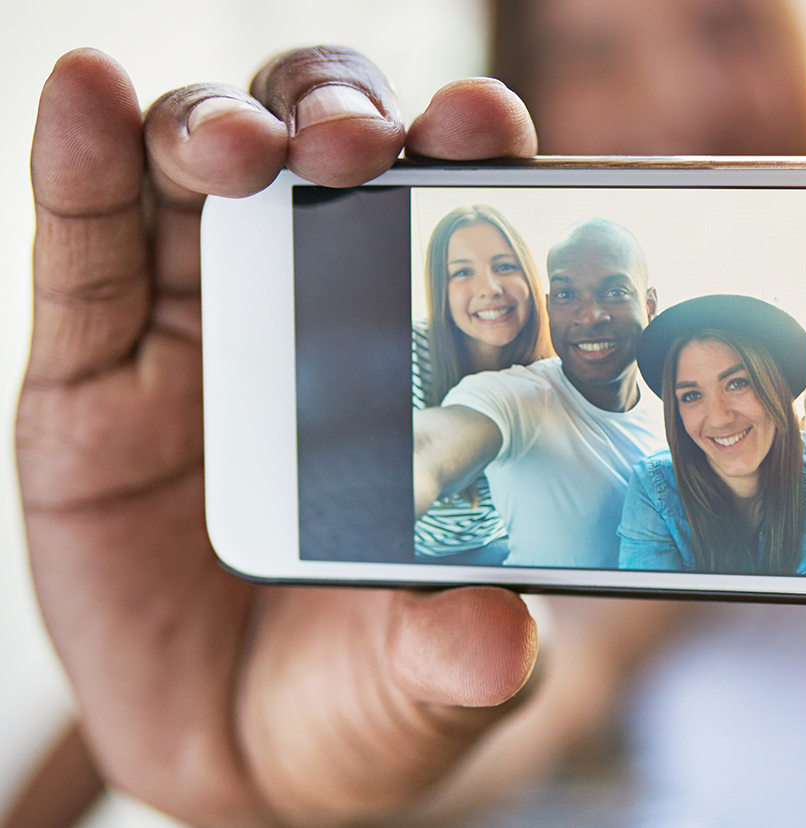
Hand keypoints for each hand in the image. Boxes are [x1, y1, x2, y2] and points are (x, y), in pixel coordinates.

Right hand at [21, 47, 541, 826]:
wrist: (247, 760)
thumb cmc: (370, 689)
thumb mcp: (432, 677)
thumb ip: (463, 649)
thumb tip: (493, 637)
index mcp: (423, 353)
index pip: (446, 216)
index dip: (464, 150)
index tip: (485, 132)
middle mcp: (315, 314)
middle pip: (318, 156)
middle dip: (339, 118)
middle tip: (362, 147)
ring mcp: (196, 331)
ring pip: (196, 172)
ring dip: (216, 127)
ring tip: (237, 148)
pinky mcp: (90, 373)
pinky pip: (79, 251)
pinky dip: (77, 160)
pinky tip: (83, 93)